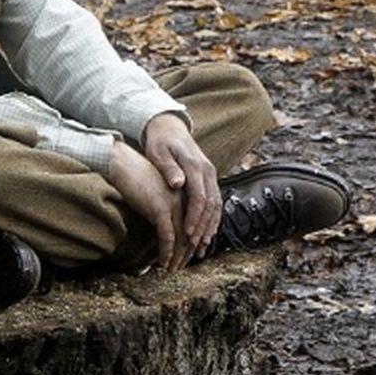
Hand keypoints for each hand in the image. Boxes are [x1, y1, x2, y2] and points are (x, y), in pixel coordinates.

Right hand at [107, 139, 187, 271]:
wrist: (122, 163)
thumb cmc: (136, 177)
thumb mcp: (156, 193)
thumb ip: (164, 207)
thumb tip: (164, 227)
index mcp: (185, 194)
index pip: (195, 223)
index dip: (192, 242)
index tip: (188, 256)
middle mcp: (183, 199)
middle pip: (192, 232)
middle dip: (187, 253)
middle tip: (181, 267)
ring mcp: (173, 204)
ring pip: (182, 237)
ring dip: (178, 257)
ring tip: (172, 269)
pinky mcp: (160, 208)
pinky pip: (168, 236)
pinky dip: (167, 252)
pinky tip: (163, 262)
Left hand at [141, 112, 220, 264]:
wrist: (170, 127)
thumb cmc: (160, 143)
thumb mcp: (159, 153)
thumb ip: (168, 169)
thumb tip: (178, 184)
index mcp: (195, 166)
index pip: (199, 197)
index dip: (195, 217)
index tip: (188, 234)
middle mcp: (207, 170)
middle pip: (211, 204)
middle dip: (204, 227)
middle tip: (195, 247)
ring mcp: (211, 174)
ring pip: (216, 204)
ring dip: (211, 226)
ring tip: (202, 246)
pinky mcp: (209, 177)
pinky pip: (216, 200)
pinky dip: (213, 218)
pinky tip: (207, 232)